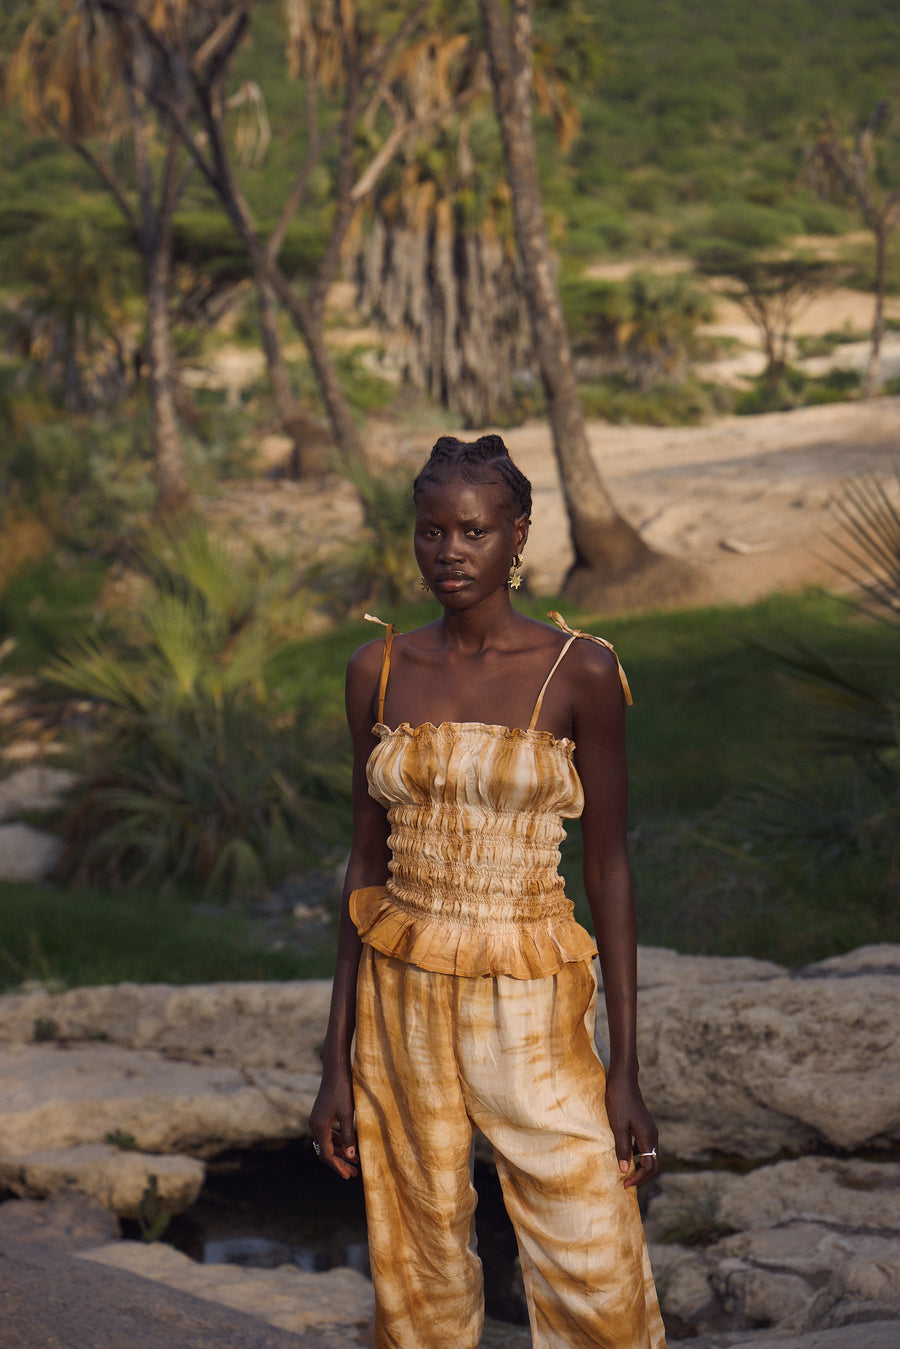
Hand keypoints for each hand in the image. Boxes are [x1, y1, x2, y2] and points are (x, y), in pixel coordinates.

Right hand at [309, 1069, 357, 1179]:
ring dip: (341, 1153)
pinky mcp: (321, 1115)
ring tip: (355, 1163)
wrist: (335, 1070)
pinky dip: (338, 1141)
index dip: (338, 1167)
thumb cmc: (343, 1090)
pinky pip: (329, 1134)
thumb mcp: (348, 1114)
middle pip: (326, 1151)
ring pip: (328, 1143)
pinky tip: (349, 1146)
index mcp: (319, 1127)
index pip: (327, 1155)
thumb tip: (351, 1156)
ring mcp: (317, 1120)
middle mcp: (314, 1125)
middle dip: (340, 1163)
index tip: (348, 1175)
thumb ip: (349, 1135)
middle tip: (354, 1174)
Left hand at [605, 1070, 659, 1190]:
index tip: (624, 1184)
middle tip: (626, 1184)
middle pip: (653, 1165)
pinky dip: (638, 1157)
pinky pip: (644, 1148)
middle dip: (642, 1177)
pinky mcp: (644, 1127)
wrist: (623, 1080)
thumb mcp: (617, 1126)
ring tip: (625, 1174)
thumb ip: (622, 1148)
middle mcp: (652, 1136)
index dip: (638, 1179)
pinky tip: (625, 1157)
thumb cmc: (618, 1101)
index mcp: (648, 1137)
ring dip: (640, 1168)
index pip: (649, 1167)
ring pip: (650, 1156)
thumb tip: (624, 1170)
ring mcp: (649, 1131)